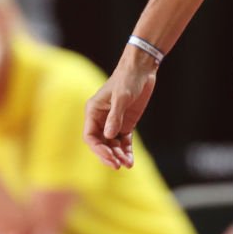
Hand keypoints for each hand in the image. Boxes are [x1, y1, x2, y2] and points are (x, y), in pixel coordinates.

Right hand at [83, 50, 156, 169]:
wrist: (142, 68)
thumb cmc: (128, 78)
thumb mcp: (122, 96)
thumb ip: (115, 116)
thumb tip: (109, 136)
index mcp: (93, 111)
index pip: (90, 136)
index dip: (98, 149)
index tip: (110, 157)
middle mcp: (101, 119)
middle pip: (100, 143)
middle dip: (108, 155)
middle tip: (118, 165)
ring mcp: (114, 122)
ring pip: (112, 144)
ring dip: (118, 155)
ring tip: (127, 164)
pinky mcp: (126, 123)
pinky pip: (124, 141)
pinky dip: (126, 151)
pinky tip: (130, 161)